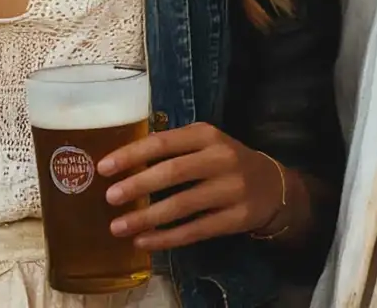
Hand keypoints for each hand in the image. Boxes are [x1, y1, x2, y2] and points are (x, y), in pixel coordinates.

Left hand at [97, 121, 293, 250]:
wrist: (272, 186)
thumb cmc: (226, 162)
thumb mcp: (206, 145)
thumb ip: (174, 150)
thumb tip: (124, 165)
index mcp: (207, 135)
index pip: (164, 142)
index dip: (132, 154)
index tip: (104, 168)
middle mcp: (220, 158)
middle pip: (173, 172)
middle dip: (138, 185)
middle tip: (109, 198)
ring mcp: (230, 189)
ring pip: (182, 205)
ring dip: (147, 217)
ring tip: (118, 227)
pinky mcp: (235, 218)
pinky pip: (194, 231)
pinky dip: (166, 238)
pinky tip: (144, 242)